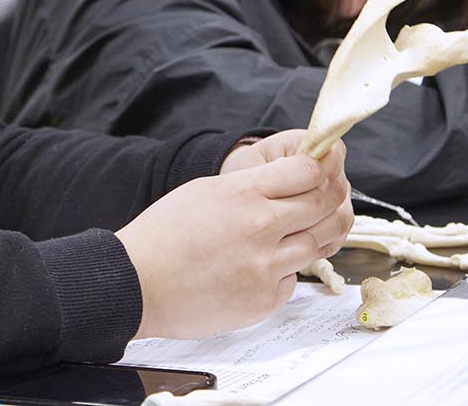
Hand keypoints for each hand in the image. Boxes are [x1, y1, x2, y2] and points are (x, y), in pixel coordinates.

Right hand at [117, 132, 352, 339]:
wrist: (137, 284)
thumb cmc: (163, 237)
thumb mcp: (205, 191)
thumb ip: (251, 186)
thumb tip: (290, 182)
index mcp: (244, 193)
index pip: (310, 170)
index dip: (320, 169)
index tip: (319, 173)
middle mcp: (261, 227)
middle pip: (324, 205)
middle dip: (330, 198)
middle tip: (324, 199)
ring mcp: (266, 265)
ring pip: (318, 243)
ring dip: (313, 235)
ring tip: (296, 233)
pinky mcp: (265, 298)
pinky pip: (293, 279)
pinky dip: (285, 271)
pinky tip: (262, 267)